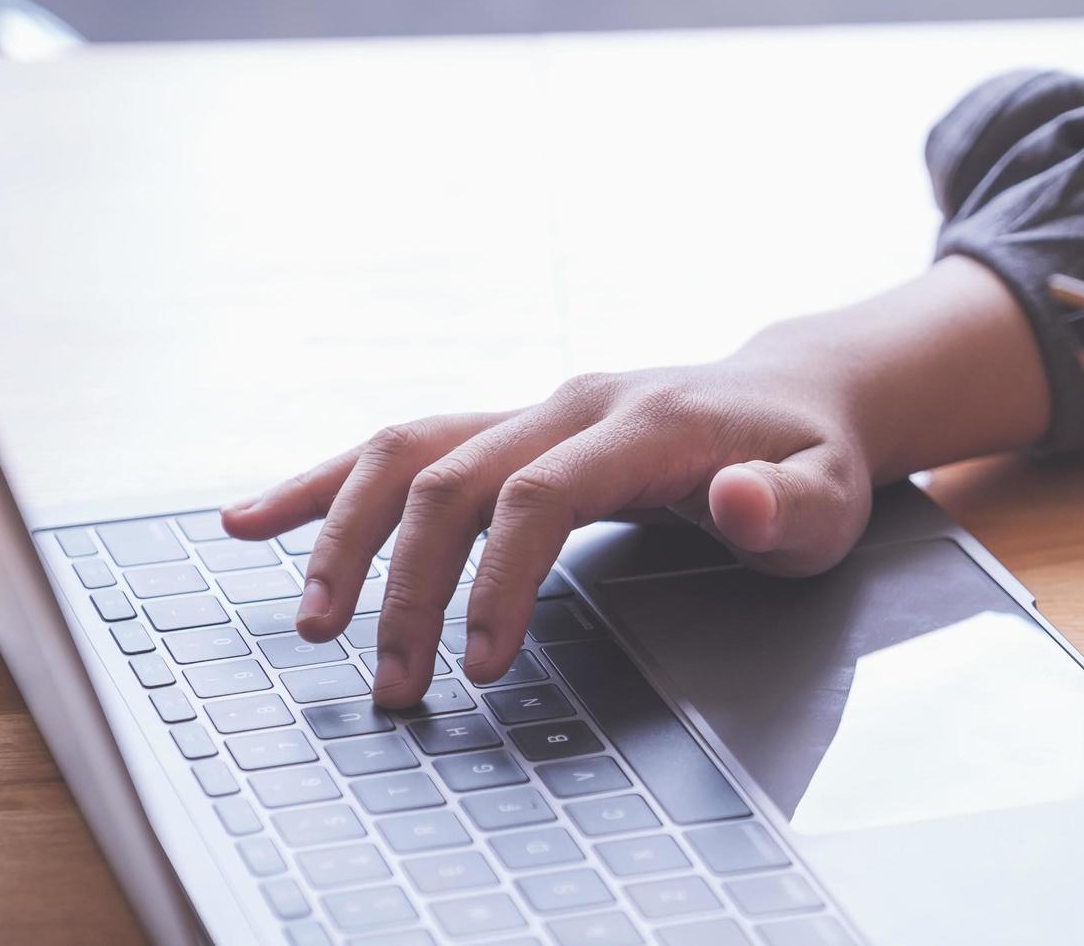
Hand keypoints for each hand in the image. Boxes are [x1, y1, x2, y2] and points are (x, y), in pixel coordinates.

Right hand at [219, 257, 1047, 707]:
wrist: (794, 395)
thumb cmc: (811, 460)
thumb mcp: (828, 494)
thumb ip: (785, 505)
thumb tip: (735, 498)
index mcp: (644, 422)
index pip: (541, 495)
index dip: (499, 580)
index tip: (480, 664)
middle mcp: (572, 404)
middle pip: (454, 479)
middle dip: (410, 586)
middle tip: (395, 687)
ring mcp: (531, 410)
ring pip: (407, 453)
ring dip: (344, 534)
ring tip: (308, 621)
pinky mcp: (507, 430)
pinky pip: (402, 446)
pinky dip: (325, 485)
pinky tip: (255, 521)